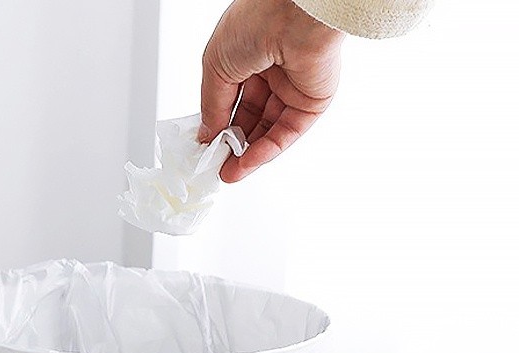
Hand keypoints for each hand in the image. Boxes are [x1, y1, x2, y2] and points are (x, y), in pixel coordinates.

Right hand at [200, 0, 344, 181]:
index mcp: (247, 57)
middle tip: (216, 165)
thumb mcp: (216, 67)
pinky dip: (266, 150)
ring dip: (248, 155)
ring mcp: (293, 88)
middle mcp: (271, 72)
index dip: (219, 125)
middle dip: (232, 145)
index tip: (207, 147)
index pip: (231, 100)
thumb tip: (206, 134)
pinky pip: (286, 133)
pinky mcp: (312, 102)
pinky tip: (247, 162)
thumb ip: (212, 106)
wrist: (294, 14)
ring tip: (229, 172)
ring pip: (268, 131)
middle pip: (251, 119)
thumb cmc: (256, 20)